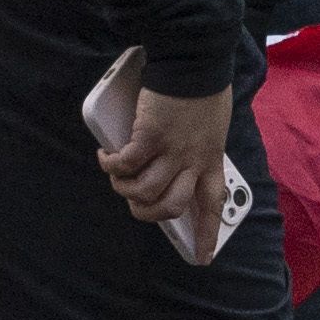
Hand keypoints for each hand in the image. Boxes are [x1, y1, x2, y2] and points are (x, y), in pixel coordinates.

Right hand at [101, 77, 237, 239]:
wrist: (194, 61)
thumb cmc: (205, 88)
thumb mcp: (214, 126)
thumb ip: (202, 146)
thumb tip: (184, 159)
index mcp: (211, 160)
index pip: (213, 205)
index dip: (207, 235)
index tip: (203, 258)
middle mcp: (192, 161)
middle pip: (171, 207)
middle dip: (149, 214)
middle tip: (136, 202)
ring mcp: (171, 150)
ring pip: (146, 192)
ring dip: (125, 190)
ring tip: (117, 176)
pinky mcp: (149, 137)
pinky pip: (126, 165)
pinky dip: (111, 165)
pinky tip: (105, 156)